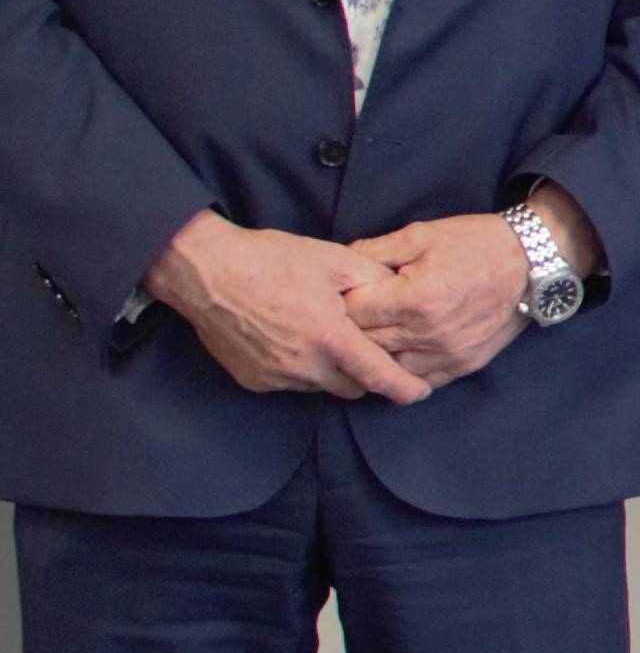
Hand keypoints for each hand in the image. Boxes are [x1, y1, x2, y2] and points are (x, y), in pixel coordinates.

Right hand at [140, 210, 428, 403]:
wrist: (207, 272)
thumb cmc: (272, 260)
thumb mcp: (335, 260)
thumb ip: (375, 280)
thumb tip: (403, 293)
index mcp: (330, 337)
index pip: (378, 376)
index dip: (404, 388)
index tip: (420, 392)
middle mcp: (303, 366)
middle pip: (353, 387)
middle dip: (367, 375)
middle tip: (370, 350)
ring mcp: (276, 377)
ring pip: (322, 387)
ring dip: (333, 371)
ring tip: (329, 338)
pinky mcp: (253, 380)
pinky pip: (291, 384)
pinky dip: (303, 370)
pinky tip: (297, 340)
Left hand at [347, 214, 540, 385]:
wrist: (533, 261)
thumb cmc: (477, 243)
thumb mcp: (423, 233)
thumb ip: (376, 249)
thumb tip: (341, 262)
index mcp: (415, 297)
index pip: (351, 312)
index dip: (343, 299)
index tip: (345, 291)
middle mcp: (428, 332)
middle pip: (364, 343)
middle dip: (352, 328)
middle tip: (355, 312)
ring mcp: (447, 353)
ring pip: (387, 367)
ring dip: (376, 353)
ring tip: (375, 333)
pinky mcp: (463, 365)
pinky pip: (419, 379)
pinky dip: (404, 369)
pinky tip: (400, 352)